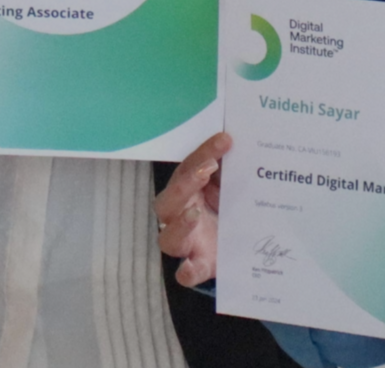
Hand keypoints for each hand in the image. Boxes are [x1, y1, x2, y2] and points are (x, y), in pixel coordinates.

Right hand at [155, 131, 231, 285]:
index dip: (203, 152)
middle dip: (186, 183)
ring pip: (169, 236)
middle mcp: (178, 215)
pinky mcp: (199, 265)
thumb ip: (230, 167)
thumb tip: (242, 139)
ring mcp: (186, 242)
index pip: (188, 167)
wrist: (233, 245)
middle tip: (208, 169)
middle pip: (169, 199)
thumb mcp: (228, 185)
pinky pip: (185, 272)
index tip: (225, 140)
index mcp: (186, 190)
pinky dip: (187, 271)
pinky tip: (190, 268)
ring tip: (196, 213)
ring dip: (181, 223)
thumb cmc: (226, 206)